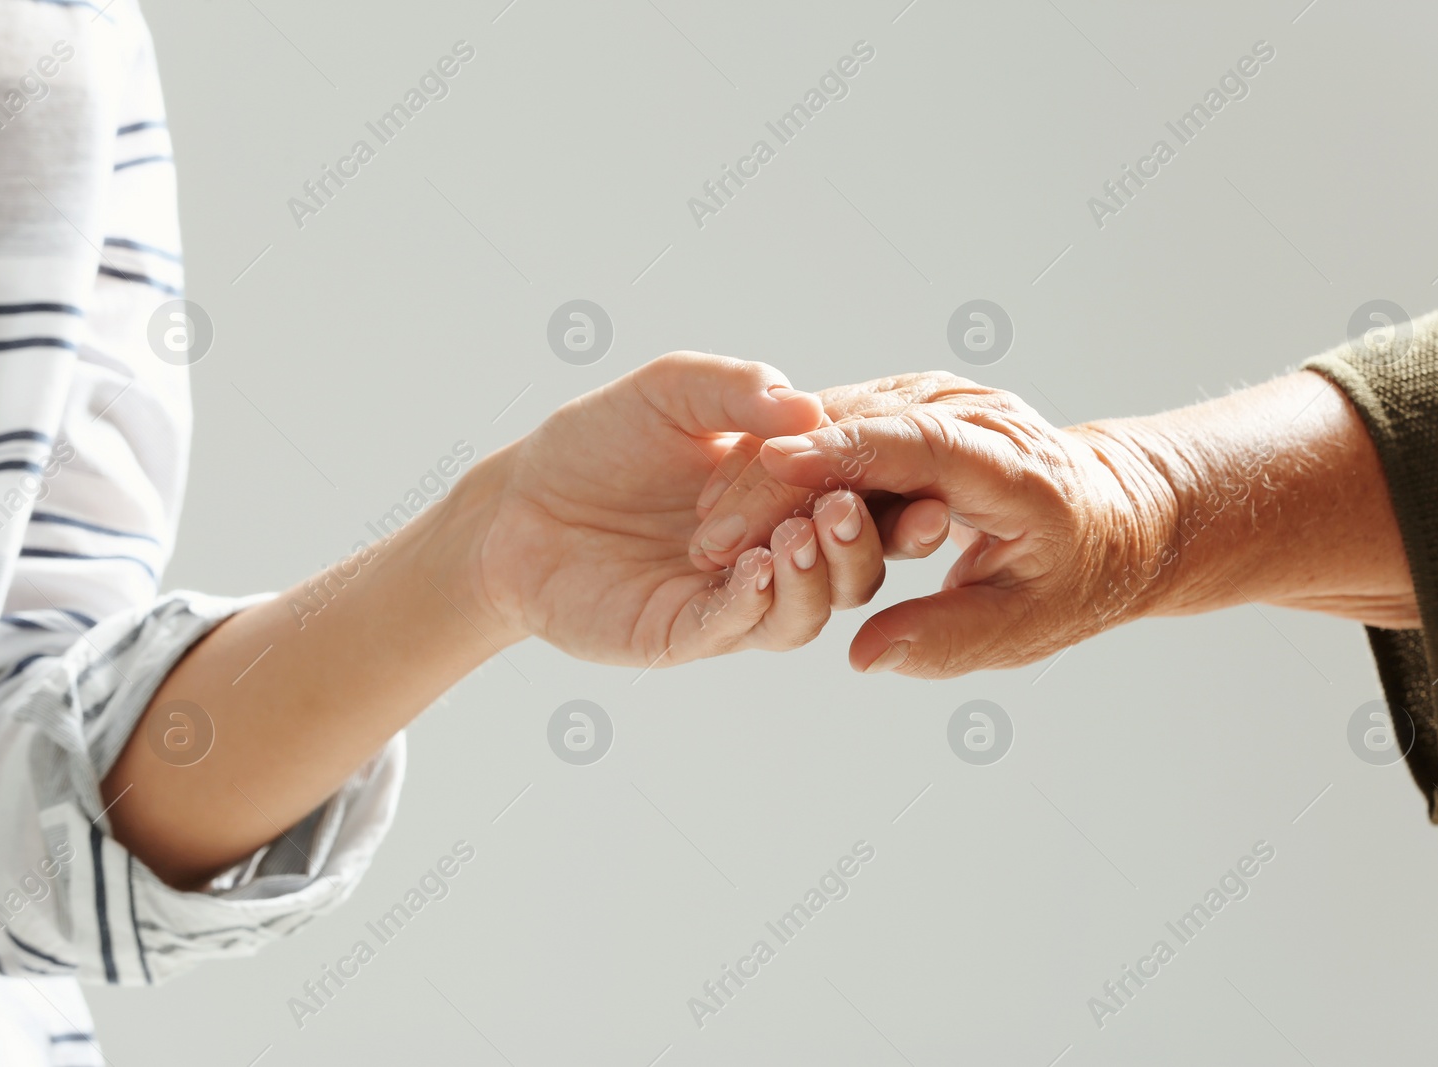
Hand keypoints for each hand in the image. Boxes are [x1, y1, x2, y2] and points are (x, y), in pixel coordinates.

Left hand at [452, 352, 890, 665]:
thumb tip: (806, 406)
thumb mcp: (673, 392)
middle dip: (858, 543)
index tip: (919, 475)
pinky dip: (752, 602)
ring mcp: (732, 603)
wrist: (518, 500)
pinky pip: (732, 629)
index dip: (895, 496)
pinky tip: (756, 566)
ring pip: (802, 613)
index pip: (862, 503)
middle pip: (849, 570)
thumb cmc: (600, 440)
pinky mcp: (681, 635)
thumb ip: (738, 390)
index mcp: (788, 497)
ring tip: (798, 534)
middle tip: (842, 507)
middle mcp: (775, 557)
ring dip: (811, 577)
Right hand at [692, 372, 1179, 676]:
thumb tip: (864, 656)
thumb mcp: (1028, 626)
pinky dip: (785, 461)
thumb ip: (948, 640)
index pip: (916, 443)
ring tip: (712, 529)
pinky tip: (740, 503)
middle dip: (778, 478)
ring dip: (768, 470)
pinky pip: (833, 423)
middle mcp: (970, 414)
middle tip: (712, 536)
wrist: (1113, 513)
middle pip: (858, 426)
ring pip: (832, 418)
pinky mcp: (907, 404)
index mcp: (1011, 463)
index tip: (775, 466)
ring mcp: (936, 400)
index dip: (843, 452)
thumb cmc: (1078, 575)